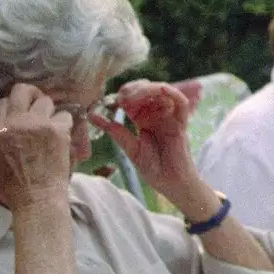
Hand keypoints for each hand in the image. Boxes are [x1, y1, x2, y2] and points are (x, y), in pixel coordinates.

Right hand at [0, 84, 72, 213]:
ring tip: (49, 124)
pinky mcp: (57, 130)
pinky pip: (64, 115)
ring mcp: (38, 124)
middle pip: (22, 90)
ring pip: (46, 101)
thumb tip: (7, 116)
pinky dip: (64, 123)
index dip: (13, 106)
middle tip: (36, 103)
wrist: (37, 197)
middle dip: (31, 94)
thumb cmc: (15, 184)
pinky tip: (61, 134)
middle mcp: (15, 123)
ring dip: (48, 111)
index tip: (20, 112)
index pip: (3, 103)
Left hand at [90, 80, 197, 199]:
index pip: (133, 98)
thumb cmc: (153, 169)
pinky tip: (160, 89)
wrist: (170, 184)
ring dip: (148, 88)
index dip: (122, 95)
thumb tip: (92, 116)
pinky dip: (172, 93)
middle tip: (121, 97)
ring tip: (133, 96)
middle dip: (134, 89)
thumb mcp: (130, 149)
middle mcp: (156, 115)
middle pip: (147, 91)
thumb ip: (115, 132)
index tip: (110, 101)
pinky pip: (181, 103)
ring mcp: (169, 118)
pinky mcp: (180, 123)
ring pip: (162, 92)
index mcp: (143, 119)